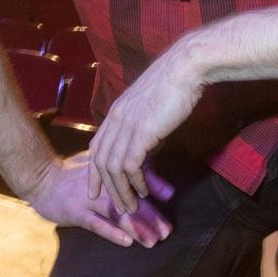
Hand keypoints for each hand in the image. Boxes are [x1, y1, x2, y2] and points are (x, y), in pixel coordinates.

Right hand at [26, 153, 175, 246]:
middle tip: (167, 230)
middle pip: (130, 199)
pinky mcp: (76, 212)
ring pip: (118, 213)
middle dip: (151, 215)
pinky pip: (97, 224)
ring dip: (137, 227)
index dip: (153, 185)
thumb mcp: (95, 166)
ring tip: (153, 240)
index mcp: (108, 170)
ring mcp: (89, 198)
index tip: (171, 196)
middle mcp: (102, 183)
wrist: (39, 177)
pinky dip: (112, 232)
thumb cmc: (71, 173)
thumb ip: (120, 169)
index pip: (134, 175)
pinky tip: (127, 242)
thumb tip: (145, 168)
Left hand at [87, 50, 203, 214]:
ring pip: (113, 168)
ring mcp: (126, 125)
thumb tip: (146, 151)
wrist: (184, 69)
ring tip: (131, 207)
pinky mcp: (141, 132)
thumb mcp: (150, 110)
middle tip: (116, 206)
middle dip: (106, 188)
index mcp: (115, 113)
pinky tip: (144, 192)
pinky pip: (130, 166)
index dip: (94, 171)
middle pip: (101, 161)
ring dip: (122, 191)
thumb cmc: (173, 86)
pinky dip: (135, 182)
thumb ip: (143, 130)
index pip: (96, 147)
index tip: (95, 189)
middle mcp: (116, 120)